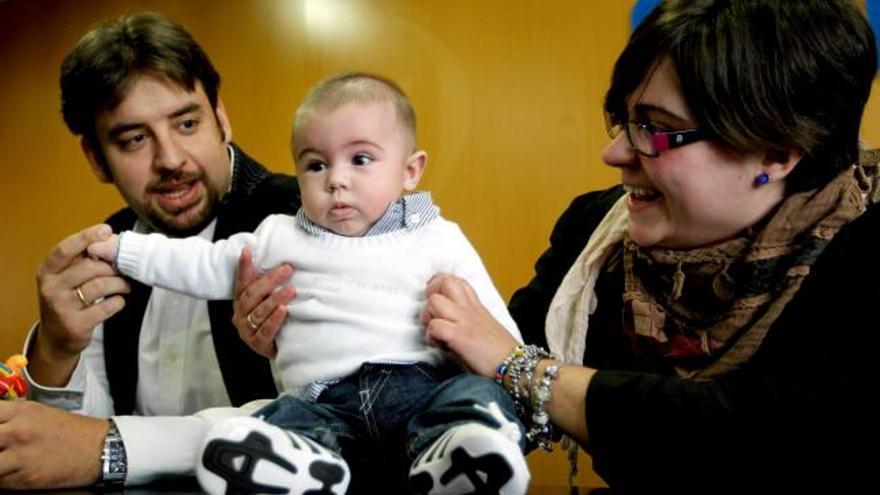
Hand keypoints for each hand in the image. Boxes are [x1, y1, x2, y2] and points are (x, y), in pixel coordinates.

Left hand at [0, 401, 106, 488]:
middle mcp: (18, 432)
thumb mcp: (40, 412)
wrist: (100, 449)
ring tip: (4, 462)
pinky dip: (2, 480)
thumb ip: (11, 417)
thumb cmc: (72, 431)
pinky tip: (12, 473)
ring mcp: (21, 456)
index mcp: (21, 412)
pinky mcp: (26, 478)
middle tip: (0, 448)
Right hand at [31, 224, 129, 385]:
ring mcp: (62, 308)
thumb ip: (81, 261)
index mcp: (47, 272)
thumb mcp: (65, 279)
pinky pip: (108, 306)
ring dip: (120, 284)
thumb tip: (110, 239)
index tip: (106, 230)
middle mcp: (51, 288)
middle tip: (123, 270)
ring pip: (101, 285)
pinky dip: (119, 301)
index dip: (86, 237)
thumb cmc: (67, 300)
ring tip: (125, 285)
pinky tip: (117, 301)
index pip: (65, 249)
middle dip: (113, 267)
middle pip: (90, 267)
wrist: (57, 338)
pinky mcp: (76, 325)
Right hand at [232, 247, 295, 357]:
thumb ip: (267, 285)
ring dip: (276, 299)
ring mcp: (246, 330)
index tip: (247, 251)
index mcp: (241, 301)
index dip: (244, 267)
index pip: (242, 282)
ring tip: (291, 290)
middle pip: (252, 295)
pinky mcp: (257, 343)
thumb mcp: (267, 301)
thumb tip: (278, 262)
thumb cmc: (271, 320)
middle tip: (287, 269)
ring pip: (259, 312)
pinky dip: (275, 320)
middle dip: (270, 281)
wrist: (276, 348)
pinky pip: (265, 330)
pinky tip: (284, 310)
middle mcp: (240, 314)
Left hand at [421, 274, 518, 377]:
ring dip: (428, 316)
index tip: (437, 298)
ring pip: (435, 301)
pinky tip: (440, 346)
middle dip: (431, 292)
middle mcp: (470, 309)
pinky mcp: (460, 336)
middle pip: (446, 281)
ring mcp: (465, 321)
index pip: (457, 281)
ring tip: (435, 332)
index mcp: (476, 307)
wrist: (517, 367)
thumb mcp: (485, 330)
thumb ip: (467, 323)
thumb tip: (445, 327)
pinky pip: (435, 326)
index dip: (441, 284)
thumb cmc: (500, 355)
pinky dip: (431, 336)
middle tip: (432, 313)